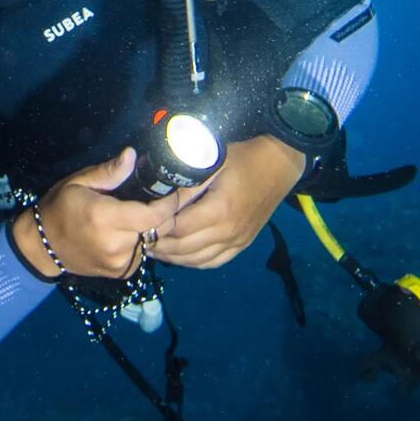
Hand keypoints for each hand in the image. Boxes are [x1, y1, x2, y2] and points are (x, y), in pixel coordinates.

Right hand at [12, 148, 188, 278]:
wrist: (42, 247)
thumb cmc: (60, 207)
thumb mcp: (79, 182)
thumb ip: (109, 172)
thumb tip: (132, 154)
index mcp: (105, 218)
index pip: (153, 215)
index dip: (170, 203)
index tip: (174, 190)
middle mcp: (116, 244)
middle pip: (159, 229)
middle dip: (167, 213)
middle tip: (164, 198)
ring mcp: (120, 262)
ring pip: (153, 241)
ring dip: (153, 228)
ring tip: (143, 213)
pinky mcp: (121, 273)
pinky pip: (143, 253)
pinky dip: (142, 241)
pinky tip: (130, 231)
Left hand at [146, 136, 304, 269]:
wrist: (279, 165)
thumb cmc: (243, 158)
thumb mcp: (212, 163)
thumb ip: (186, 183)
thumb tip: (158, 195)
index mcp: (219, 210)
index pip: (178, 228)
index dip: (157, 228)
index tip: (141, 222)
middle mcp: (228, 232)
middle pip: (184, 249)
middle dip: (160, 246)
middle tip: (140, 239)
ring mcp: (237, 241)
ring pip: (197, 260)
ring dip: (173, 258)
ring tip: (154, 248)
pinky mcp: (242, 244)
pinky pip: (213, 262)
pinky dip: (193, 262)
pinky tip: (179, 255)